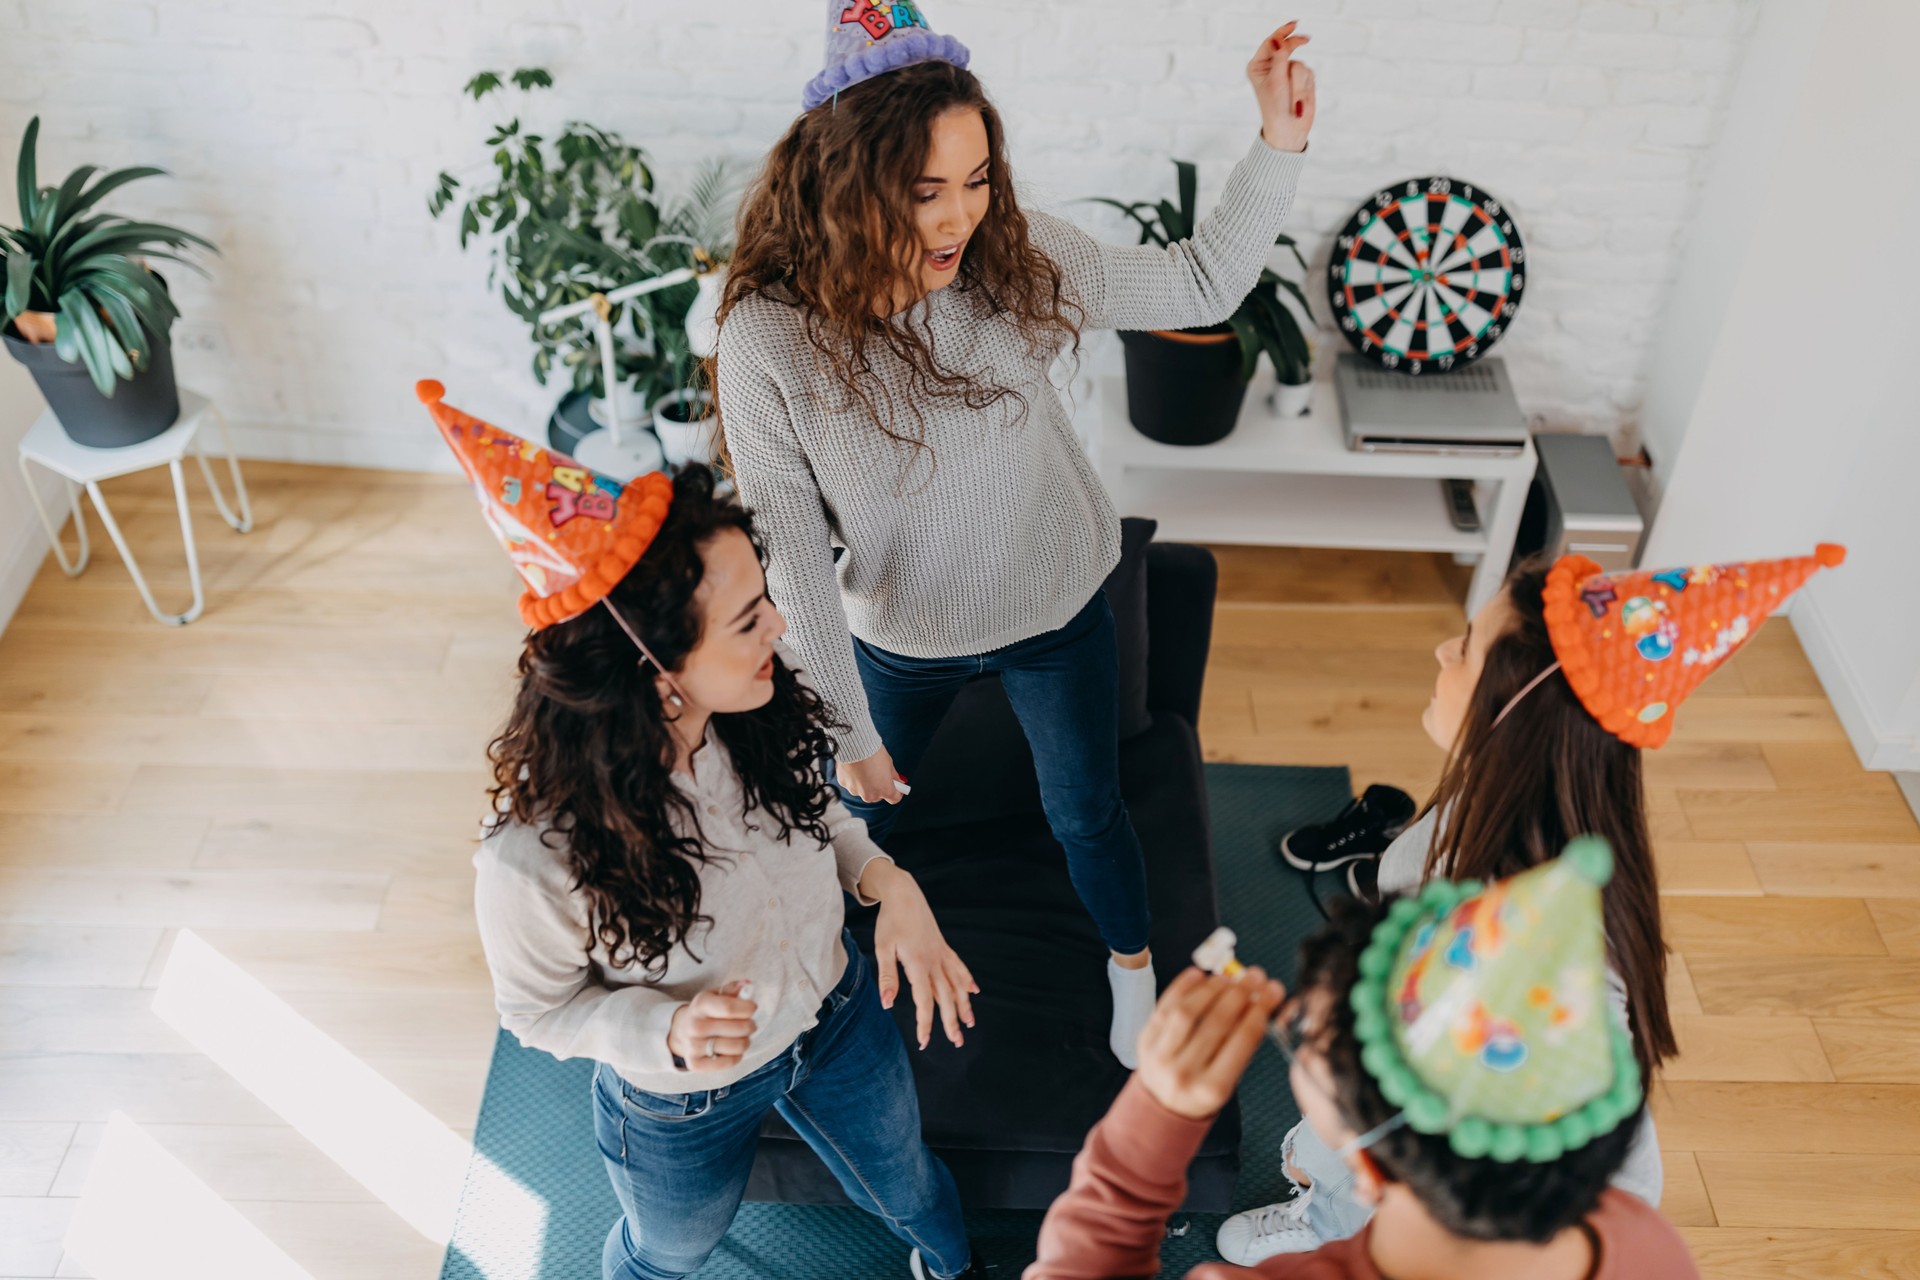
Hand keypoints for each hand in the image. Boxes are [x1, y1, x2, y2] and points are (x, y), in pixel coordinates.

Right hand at [666, 980, 757, 1069]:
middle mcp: (695, 1026)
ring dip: (746, 1041)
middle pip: (739, 1028)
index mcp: (700, 1004)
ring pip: (737, 1046)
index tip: (752, 1008)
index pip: (729, 1008)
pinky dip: (737, 1056)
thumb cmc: (707, 1011)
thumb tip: (747, 984)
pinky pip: (729, 1062)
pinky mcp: (696, 1064)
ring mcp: (694, 1046)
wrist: (682, 1030)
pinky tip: (732, 1050)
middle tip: (749, 1024)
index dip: (748, 1008)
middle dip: (751, 1025)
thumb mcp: (715, 995)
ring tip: (741, 1037)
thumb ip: (732, 989)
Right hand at [838, 745, 905, 805]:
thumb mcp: (889, 763)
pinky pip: (851, 784)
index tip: (897, 786)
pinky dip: (853, 778)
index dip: (897, 792)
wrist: (856, 745)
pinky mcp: (844, 785)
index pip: (894, 798)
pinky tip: (854, 767)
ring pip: (863, 791)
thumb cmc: (874, 753)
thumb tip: (898, 781)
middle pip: (877, 796)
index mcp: (885, 790)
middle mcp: (871, 795)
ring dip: (864, 784)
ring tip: (864, 768)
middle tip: (878, 774)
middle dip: (879, 787)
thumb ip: (893, 776)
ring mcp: (856, 791)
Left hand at [863, 859, 978, 1049]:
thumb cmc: (890, 921)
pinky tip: (974, 992)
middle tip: (956, 1042)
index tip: (924, 1042)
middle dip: (951, 1022)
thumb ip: (887, 977)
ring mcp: (941, 954)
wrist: (904, 894)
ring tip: (970, 1024)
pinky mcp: (943, 947)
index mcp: (918, 964)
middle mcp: (934, 961)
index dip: (925, 1023)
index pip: (924, 1001)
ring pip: (956, 985)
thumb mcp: (883, 948)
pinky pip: (959, 967)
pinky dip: (967, 981)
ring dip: (964, 1006)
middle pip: (946, 997)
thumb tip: (887, 1004)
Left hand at [1137, 966, 1284, 1119]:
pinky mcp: (1144, 1041)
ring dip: (1212, 989)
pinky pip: (1163, 1007)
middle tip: (1255, 977)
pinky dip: (1182, 987)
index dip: (1260, 1010)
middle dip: (1240, 994)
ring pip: (1187, 1012)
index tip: (1273, 990)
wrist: (1161, 1108)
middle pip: (1216, 1023)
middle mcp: (1185, 1073)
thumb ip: (1240, 1046)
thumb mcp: (1228, 1081)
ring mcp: (1161, 1057)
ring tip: (1229, 977)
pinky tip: (1199, 974)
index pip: (1241, 1041)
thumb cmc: (1201, 1092)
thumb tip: (1259, 1000)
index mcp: (1212, 1089)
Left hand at [1248, 21, 1314, 152]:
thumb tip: (1278, 40)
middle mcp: (1272, 68)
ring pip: (1299, 63)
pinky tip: (1299, 100)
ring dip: (1298, 81)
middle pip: (1287, 48)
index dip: (1282, 33)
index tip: (1294, 25)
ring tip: (1293, 98)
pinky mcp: (1300, 80)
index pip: (1271, 43)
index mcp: (1258, 66)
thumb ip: (1279, 58)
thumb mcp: (1276, 81)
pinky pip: (1308, 72)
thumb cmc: (1276, 108)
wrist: (1288, 130)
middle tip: (1305, 39)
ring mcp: (1286, 73)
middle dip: (1294, 50)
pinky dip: (1305, 86)